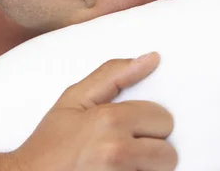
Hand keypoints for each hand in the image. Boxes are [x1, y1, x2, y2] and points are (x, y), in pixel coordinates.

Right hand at [12, 52, 176, 170]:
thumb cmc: (51, 141)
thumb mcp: (74, 99)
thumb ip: (113, 75)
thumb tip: (152, 59)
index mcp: (110, 120)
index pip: (163, 119)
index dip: (146, 124)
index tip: (127, 129)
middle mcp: (117, 151)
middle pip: (168, 153)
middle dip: (149, 151)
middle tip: (121, 151)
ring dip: (144, 170)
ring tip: (117, 166)